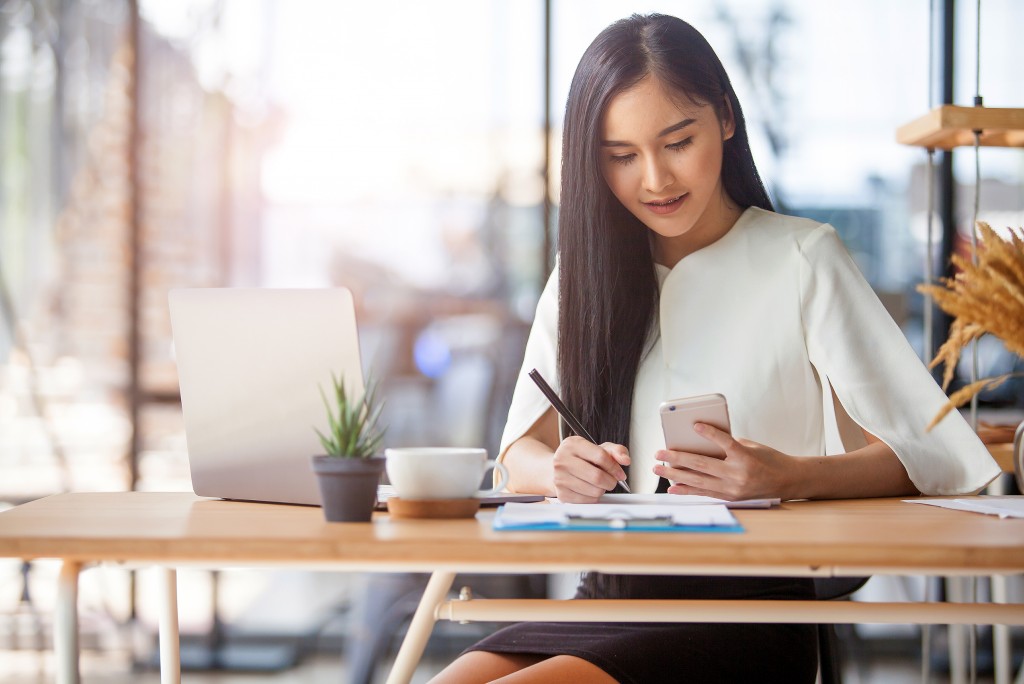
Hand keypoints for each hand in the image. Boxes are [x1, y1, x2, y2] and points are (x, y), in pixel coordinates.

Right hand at [552, 436, 630, 502]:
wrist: (558, 468)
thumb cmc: (581, 458)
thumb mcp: (598, 448)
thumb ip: (616, 451)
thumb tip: (626, 460)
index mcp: (572, 444)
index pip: (600, 456)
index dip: (614, 467)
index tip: (620, 473)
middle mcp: (562, 460)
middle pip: (597, 476)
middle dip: (611, 481)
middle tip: (612, 480)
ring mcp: (560, 478)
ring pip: (594, 491)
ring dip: (603, 489)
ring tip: (598, 483)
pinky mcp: (562, 494)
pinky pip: (588, 501)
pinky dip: (594, 497)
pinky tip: (590, 489)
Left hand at [653, 423, 796, 500]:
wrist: (788, 482)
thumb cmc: (769, 459)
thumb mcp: (752, 446)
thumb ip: (728, 444)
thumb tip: (701, 441)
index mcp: (746, 457)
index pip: (725, 442)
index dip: (710, 433)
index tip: (695, 425)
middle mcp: (738, 475)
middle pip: (702, 465)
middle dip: (677, 458)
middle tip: (659, 453)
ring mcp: (733, 489)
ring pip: (698, 481)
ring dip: (675, 475)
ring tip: (658, 469)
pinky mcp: (730, 497)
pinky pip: (704, 493)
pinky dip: (687, 490)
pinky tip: (672, 487)